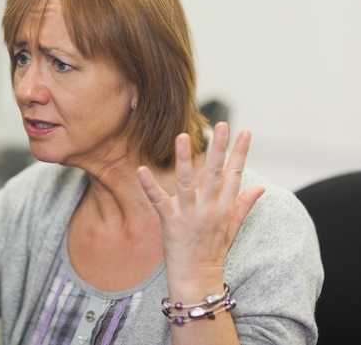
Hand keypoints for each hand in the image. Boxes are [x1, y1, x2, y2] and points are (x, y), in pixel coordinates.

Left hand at [136, 122, 264, 282]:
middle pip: (214, 172)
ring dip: (184, 159)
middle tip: (222, 125)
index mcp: (224, 207)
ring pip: (187, 181)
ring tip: (182, 137)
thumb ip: (244, 204)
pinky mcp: (170, 220)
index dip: (241, 152)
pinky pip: (159, 200)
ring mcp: (189, 213)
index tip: (245, 131)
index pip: (235, 174)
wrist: (197, 276)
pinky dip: (149, 186)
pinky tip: (141, 170)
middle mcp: (209, 207)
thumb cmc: (213, 251)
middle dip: (219, 148)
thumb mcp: (233, 227)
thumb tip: (261, 188)